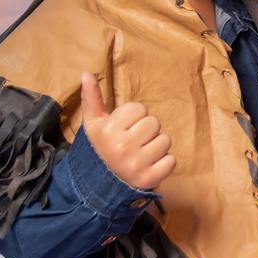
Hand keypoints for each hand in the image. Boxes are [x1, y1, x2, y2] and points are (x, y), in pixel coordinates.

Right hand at [79, 71, 175, 192]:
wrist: (99, 184)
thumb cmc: (99, 148)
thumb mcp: (92, 123)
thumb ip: (92, 98)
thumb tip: (86, 73)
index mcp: (109, 130)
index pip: (139, 109)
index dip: (134, 117)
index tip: (124, 129)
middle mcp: (122, 147)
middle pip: (154, 123)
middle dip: (146, 131)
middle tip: (134, 142)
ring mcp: (136, 164)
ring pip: (165, 140)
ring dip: (157, 146)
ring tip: (142, 153)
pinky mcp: (149, 179)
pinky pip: (171, 160)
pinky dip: (164, 163)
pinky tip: (149, 165)